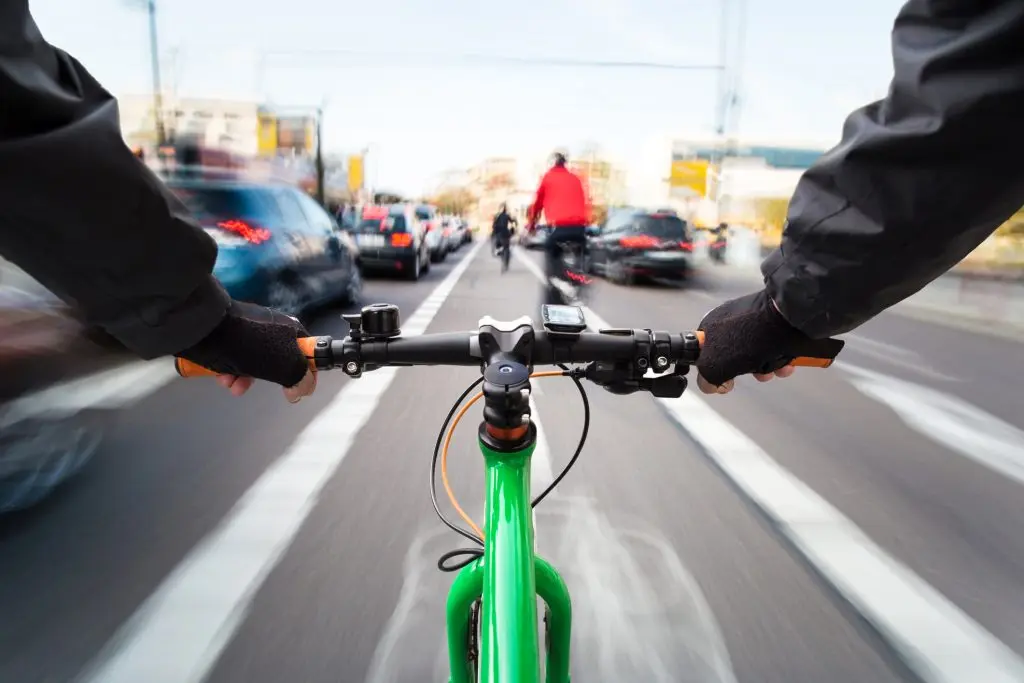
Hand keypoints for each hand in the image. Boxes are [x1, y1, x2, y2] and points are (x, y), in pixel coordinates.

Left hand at [177, 300, 317, 402]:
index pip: (308, 352)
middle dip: (270, 378)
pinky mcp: (229, 337)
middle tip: (265, 385)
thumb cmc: (248, 344)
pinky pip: (236, 359)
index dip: (306, 371)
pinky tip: (223, 376)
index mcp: (290, 329)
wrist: (204, 327)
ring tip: (235, 384)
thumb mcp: (284, 364)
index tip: (298, 387)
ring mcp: (249, 332)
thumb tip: (302, 390)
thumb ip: (301, 378)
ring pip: (256, 363)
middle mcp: (272, 328)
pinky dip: (231, 371)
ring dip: (246, 379)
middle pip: (280, 361)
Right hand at [695, 290, 807, 394]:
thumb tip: (709, 386)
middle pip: (732, 357)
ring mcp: (755, 322)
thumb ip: (705, 379)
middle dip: (744, 371)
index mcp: (711, 325)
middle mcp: (731, 321)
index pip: (704, 351)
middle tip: (749, 372)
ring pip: (756, 356)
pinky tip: (785, 362)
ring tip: (773, 368)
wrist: (789, 318)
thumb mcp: (714, 365)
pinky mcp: (776, 325)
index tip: (721, 379)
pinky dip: (781, 359)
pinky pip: (775, 349)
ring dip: (766, 368)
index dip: (711, 369)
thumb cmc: (751, 334)